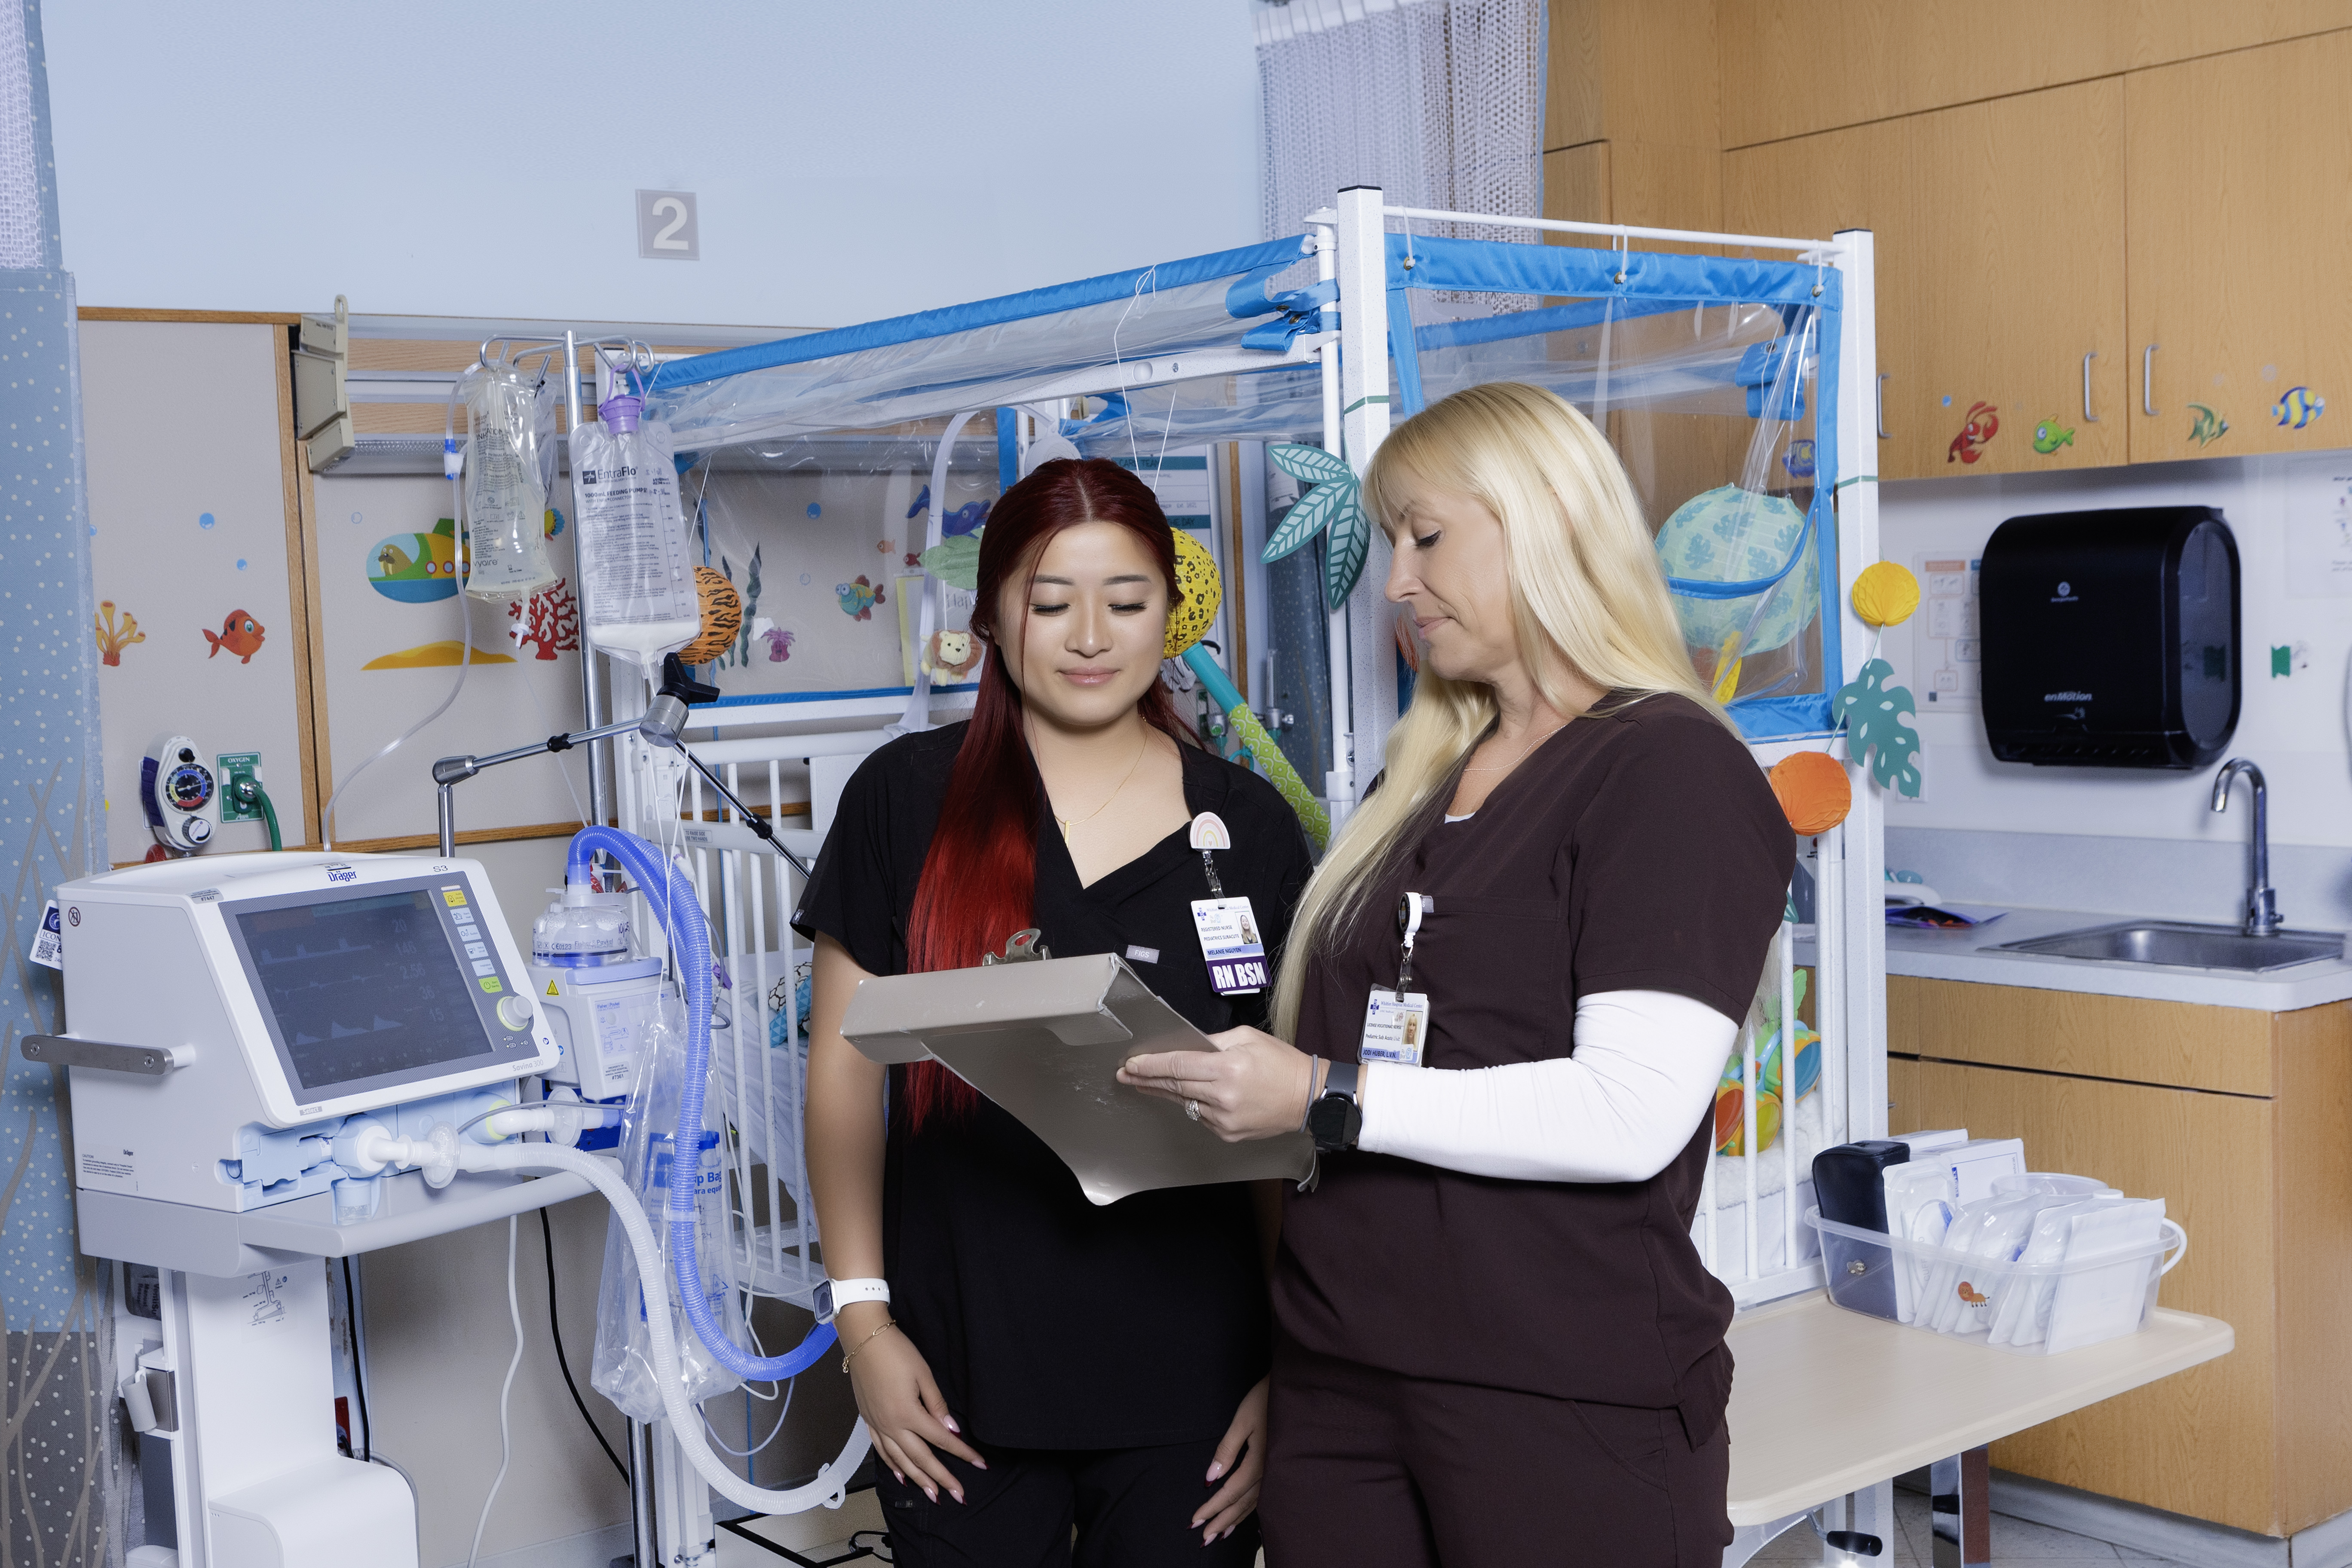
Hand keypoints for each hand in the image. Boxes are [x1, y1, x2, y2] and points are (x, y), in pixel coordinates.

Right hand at [839, 1305, 984, 1502]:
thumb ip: (937, 1405)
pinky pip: (881, 1450)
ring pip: (899, 1460)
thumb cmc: (896, 1351)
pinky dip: (892, 1466)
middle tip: (957, 1494)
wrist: (863, 1338)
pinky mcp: (868, 1419)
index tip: (979, 1463)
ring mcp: (877, 1424)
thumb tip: (950, 1429)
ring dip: (917, 1478)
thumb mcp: (923, 1374)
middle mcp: (891, 1425)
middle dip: (941, 1478)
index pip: (940, 1439)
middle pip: (920, 1458)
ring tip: (932, 1494)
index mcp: (908, 1413)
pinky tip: (900, 1475)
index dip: (961, 1452)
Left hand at [1117, 1025, 1314, 1141]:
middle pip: (1175, 1085)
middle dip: (1147, 1079)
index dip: (1151, 1064)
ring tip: (1146, 1084)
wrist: (1308, 1098)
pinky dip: (1193, 1104)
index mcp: (1228, 1068)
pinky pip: (1201, 1116)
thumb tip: (1185, 1046)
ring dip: (1165, 1092)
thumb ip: (1213, 1041)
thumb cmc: (1281, 1063)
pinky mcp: (1228, 1133)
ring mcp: (1225, 1119)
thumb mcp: (1247, 1037)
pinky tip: (1190, 1095)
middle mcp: (1224, 1096)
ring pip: (1185, 1103)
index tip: (1132, 1063)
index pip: (1178, 1065)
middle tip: (1126, 1074)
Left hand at [1193, 1376, 1266, 1541]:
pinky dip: (1251, 1509)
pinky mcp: (1280, 1466)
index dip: (1211, 1508)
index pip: (1230, 1493)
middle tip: (1204, 1539)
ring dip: (1236, 1519)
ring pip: (1254, 1503)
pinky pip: (1264, 1496)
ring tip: (1221, 1534)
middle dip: (1221, 1521)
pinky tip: (1247, 1516)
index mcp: (1259, 1463)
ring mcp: (1278, 1471)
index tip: (1195, 1522)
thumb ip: (1227, 1450)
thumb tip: (1209, 1479)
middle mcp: (1270, 1473)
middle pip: (1241, 1504)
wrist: (1298, 1390)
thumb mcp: (1243, 1420)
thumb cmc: (1268, 1399)